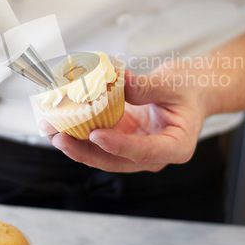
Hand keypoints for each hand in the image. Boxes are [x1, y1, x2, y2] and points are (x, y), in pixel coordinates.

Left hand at [40, 63, 209, 172]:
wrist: (193, 89)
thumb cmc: (189, 87)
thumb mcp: (173, 83)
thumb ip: (146, 86)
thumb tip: (118, 83)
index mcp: (175, 146)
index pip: (145, 152)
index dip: (119, 146)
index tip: (96, 135)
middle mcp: (154, 154)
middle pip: (117, 160)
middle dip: (85, 151)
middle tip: (59, 137)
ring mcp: (136, 147)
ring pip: (103, 154)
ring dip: (76, 144)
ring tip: (50, 130)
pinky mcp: (124, 137)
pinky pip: (100, 139)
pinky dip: (80, 132)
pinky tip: (60, 122)